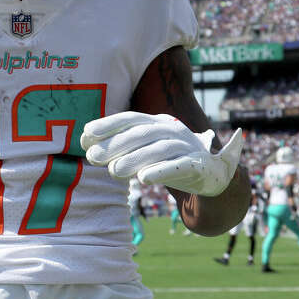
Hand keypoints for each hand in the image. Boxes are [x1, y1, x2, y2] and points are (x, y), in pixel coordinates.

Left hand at [81, 111, 243, 196]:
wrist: (212, 176)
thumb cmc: (170, 162)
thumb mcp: (147, 152)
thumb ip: (123, 150)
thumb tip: (90, 151)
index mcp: (158, 122)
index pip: (131, 118)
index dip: (108, 125)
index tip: (85, 135)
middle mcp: (172, 130)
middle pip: (141, 133)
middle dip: (115, 144)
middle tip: (92, 157)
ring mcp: (186, 146)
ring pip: (158, 149)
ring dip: (133, 159)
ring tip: (113, 172)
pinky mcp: (198, 165)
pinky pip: (178, 166)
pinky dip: (160, 171)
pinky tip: (143, 179)